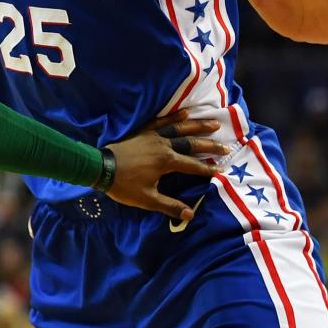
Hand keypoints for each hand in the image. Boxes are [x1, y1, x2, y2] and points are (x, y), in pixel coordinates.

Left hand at [105, 111, 227, 219]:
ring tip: (214, 123)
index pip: (193, 166)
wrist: (100, 167)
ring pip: (180, 128)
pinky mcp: (143, 132)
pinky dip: (174, 117)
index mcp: (166, 162)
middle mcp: (163, 146)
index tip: (222, 170)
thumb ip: (169, 206)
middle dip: (210, 146)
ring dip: (198, 126)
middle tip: (227, 147)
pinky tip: (184, 113)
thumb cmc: (124, 185)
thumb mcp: (147, 199)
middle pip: (191, 143)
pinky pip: (161, 121)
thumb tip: (190, 215)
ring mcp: (153, 136)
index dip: (208, 169)